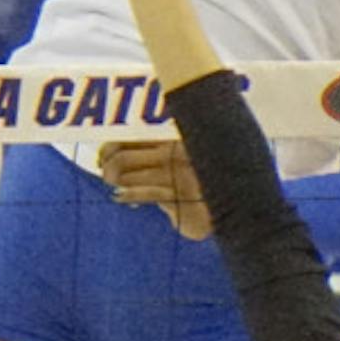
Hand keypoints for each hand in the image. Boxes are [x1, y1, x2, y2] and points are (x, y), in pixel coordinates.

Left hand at [99, 140, 213, 239]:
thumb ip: (158, 150)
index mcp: (173, 139)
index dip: (110, 147)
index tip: (103, 157)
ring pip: (127, 175)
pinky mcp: (178, 198)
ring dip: (114, 181)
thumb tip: (119, 154)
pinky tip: (121, 197)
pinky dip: (127, 195)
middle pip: (122, 156)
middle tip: (106, 174)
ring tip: (115, 185)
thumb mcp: (183, 156)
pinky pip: (143, 194)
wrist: (236, 203)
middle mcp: (173, 154)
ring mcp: (175, 177)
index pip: (131, 137)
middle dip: (108, 167)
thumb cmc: (205, 178)